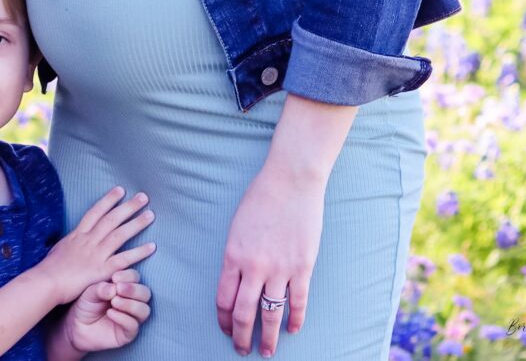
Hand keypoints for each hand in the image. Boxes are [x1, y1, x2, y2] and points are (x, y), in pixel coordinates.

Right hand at [37, 186, 156, 304]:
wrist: (45, 282)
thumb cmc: (48, 269)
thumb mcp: (59, 249)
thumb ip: (70, 243)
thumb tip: (73, 239)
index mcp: (77, 235)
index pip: (95, 212)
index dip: (109, 200)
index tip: (120, 190)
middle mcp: (88, 240)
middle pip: (111, 219)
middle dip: (128, 206)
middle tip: (144, 197)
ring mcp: (96, 254)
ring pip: (120, 234)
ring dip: (136, 223)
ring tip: (151, 215)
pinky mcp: (102, 269)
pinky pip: (124, 259)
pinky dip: (139, 252)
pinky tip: (152, 247)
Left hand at [62, 269, 151, 352]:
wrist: (76, 327)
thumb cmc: (86, 305)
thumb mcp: (90, 292)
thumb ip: (101, 288)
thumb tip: (115, 287)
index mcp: (126, 286)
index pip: (135, 277)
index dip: (128, 276)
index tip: (114, 277)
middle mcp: (132, 301)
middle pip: (145, 293)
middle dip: (133, 289)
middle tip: (119, 288)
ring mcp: (132, 318)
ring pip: (144, 310)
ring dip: (130, 304)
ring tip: (114, 302)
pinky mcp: (127, 334)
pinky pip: (133, 325)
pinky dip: (123, 318)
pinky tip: (110, 313)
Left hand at [215, 93, 355, 357]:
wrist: (290, 181)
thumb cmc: (261, 198)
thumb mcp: (237, 227)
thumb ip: (236, 255)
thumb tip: (237, 280)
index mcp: (232, 256)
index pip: (223, 300)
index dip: (223, 320)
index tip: (226, 329)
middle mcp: (253, 267)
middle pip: (243, 313)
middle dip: (241, 336)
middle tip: (241, 349)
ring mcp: (279, 269)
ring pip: (270, 313)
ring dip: (267, 336)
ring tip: (266, 350)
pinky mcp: (302, 266)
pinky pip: (297, 301)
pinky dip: (294, 318)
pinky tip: (292, 329)